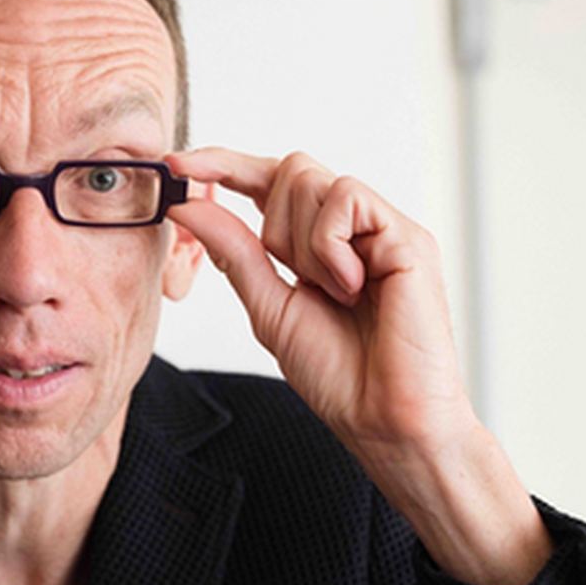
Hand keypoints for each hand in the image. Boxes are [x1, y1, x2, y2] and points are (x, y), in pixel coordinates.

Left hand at [168, 147, 549, 584]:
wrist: (384, 420)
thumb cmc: (337, 375)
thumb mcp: (268, 307)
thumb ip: (233, 251)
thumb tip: (188, 203)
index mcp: (317, 243)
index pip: (267, 181)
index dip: (224, 165)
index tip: (178, 164)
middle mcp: (352, 228)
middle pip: (289, 170)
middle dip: (272, 222)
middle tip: (300, 280)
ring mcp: (382, 229)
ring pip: (312, 178)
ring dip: (302, 242)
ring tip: (335, 292)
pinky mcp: (408, 236)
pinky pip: (347, 199)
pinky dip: (331, 244)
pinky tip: (351, 286)